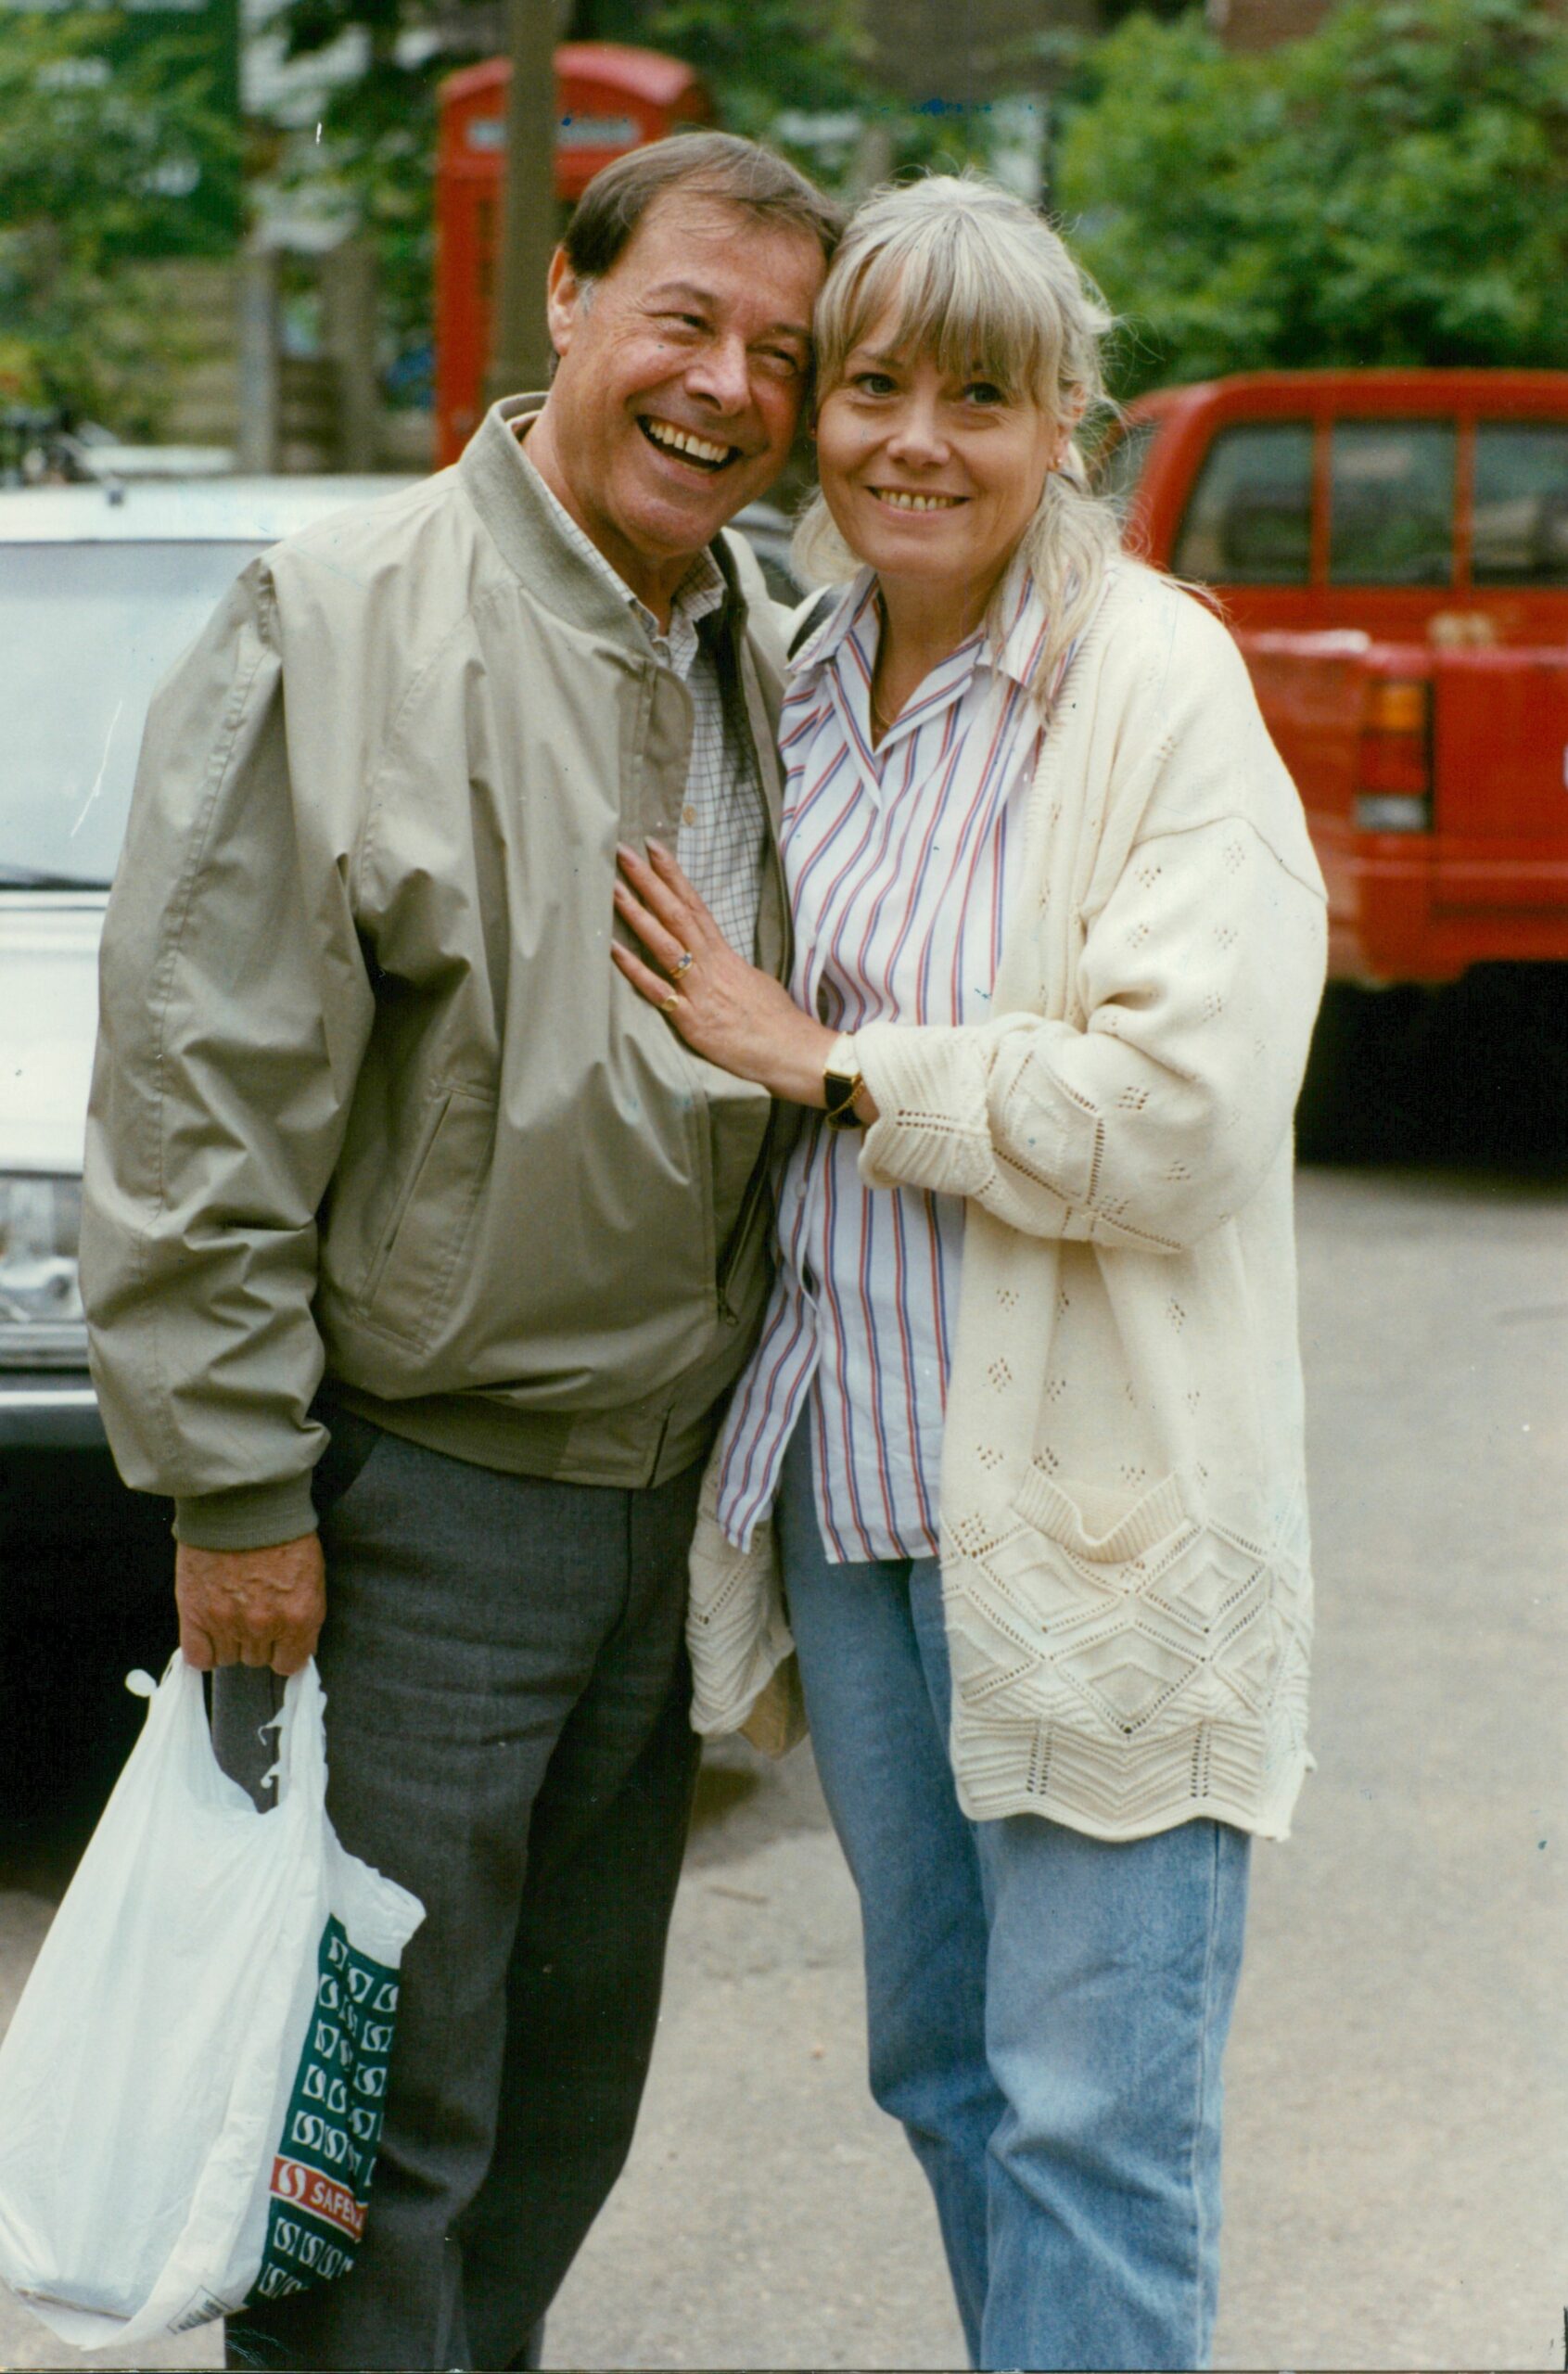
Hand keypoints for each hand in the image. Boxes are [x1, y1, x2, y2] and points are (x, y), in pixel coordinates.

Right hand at [175, 1534, 325, 1675]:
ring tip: (229, 1611)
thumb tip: (296, 1644)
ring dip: (230, 1642)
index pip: (291, 1663)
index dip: (284, 1651)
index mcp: (300, 1616)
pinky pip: (198, 1657)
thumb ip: (303, 1616)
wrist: (243, 1502)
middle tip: (252, 1610)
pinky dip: (203, 1650)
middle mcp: (265, 1626)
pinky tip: (208, 1632)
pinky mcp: (196, 1615)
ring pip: (229, 1658)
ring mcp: (228, 1623)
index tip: (279, 1640)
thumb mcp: (311, 1575)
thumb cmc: (281, 1532)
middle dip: (257, 1640)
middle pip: (258, 1660)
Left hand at [611, 841, 837, 1104]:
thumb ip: (728, 968)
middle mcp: (710, 965)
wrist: (790, 1050)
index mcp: (724, 955)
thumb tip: (716, 960)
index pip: (695, 906)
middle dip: (649, 881)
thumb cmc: (775, 1020)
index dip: (673, 876)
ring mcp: (699, 990)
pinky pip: (658, 991)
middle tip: (624, 852)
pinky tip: (614, 950)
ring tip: (613, 888)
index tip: (653, 849)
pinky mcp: (691, 1019)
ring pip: (665, 943)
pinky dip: (635, 970)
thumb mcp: (753, 982)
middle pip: (677, 914)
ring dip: (637, 915)